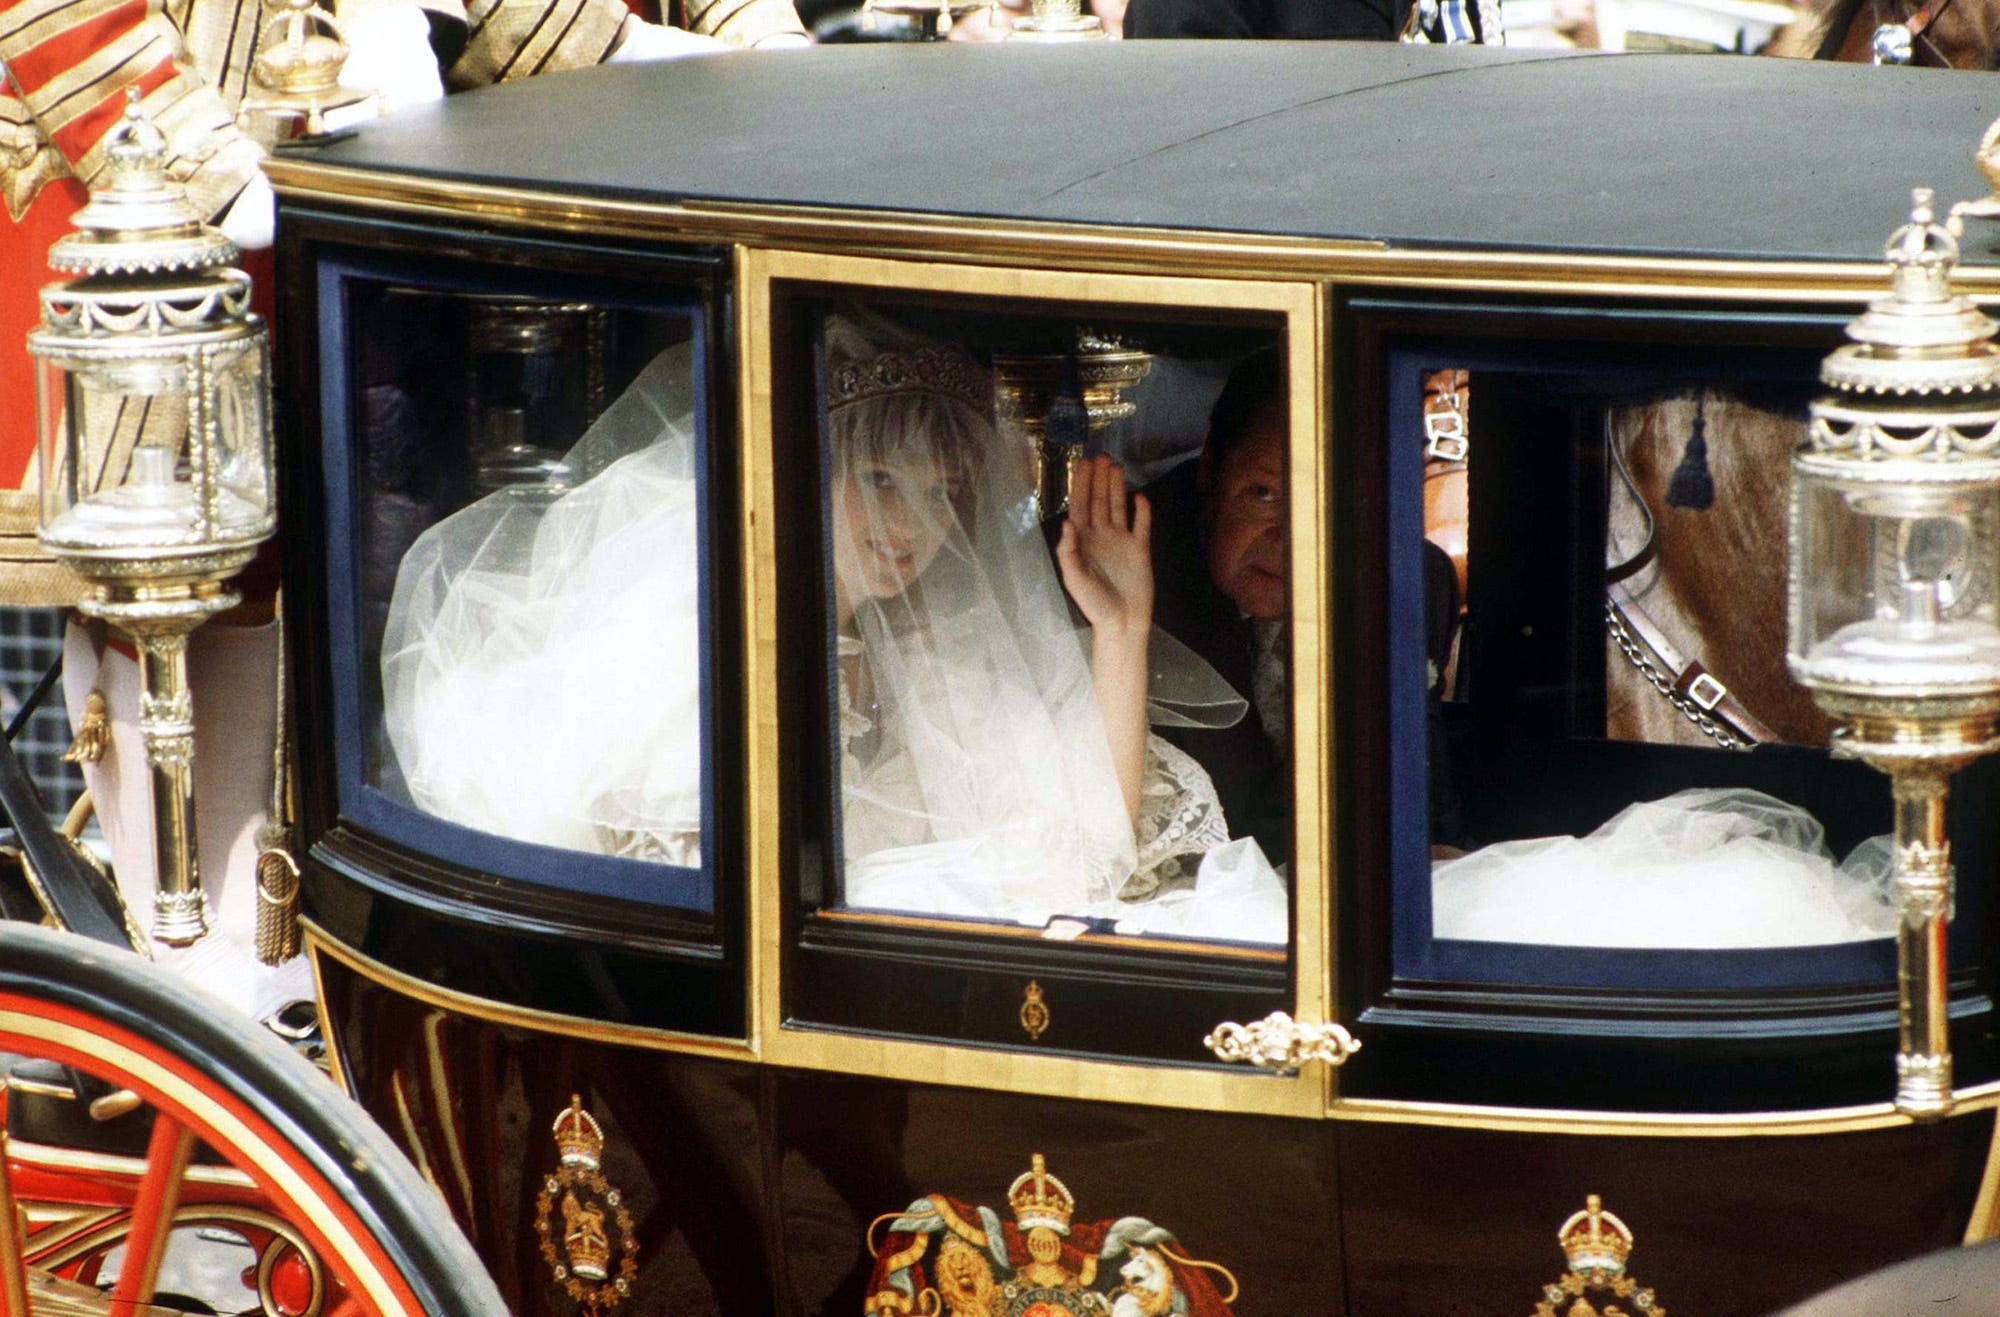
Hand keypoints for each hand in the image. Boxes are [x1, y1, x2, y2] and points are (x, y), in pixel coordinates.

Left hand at [1056, 454, 1152, 641]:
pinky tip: (1140, 496)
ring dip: (1116, 487)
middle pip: (1098, 500)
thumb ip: (1069, 552)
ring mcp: (1121, 541)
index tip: (1082, 464)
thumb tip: (1068, 522)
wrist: (1123, 622)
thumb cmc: (1095, 604)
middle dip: (1098, 479)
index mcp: (1083, 541)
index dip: (1080, 485)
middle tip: (1101, 456)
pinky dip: (1141, 510)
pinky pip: (1141, 525)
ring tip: (1116, 466)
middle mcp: (1101, 536)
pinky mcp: (1140, 549)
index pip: (1080, 506)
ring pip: (1117, 507)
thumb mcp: (1075, 580)